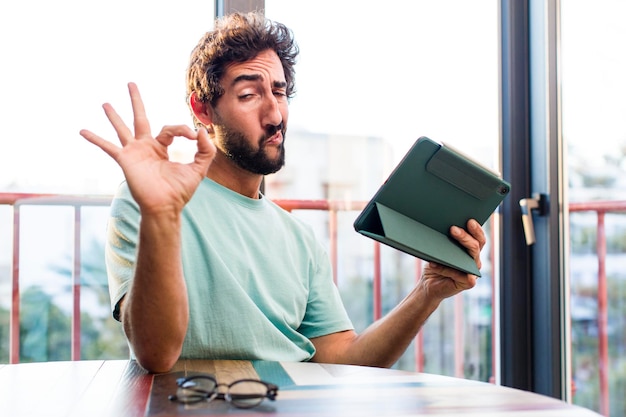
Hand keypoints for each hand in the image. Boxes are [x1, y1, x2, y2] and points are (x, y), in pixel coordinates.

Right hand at [79, 82, 215, 214]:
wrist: (165, 207)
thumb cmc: (180, 191)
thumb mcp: (199, 168)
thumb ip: (205, 150)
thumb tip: (201, 130)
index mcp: (162, 148)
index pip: (170, 129)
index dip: (183, 129)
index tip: (192, 135)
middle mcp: (146, 147)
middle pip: (140, 118)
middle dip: (136, 101)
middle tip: (131, 83)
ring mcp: (134, 152)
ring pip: (122, 128)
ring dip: (113, 116)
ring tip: (105, 103)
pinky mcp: (125, 160)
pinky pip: (108, 147)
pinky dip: (95, 139)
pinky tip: (82, 131)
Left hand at [419, 219, 485, 300]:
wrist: (428, 284)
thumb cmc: (434, 263)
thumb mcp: (438, 248)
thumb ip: (444, 238)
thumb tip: (441, 224)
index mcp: (470, 250)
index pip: (478, 237)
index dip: (476, 229)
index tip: (469, 220)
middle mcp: (474, 260)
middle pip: (476, 246)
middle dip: (465, 236)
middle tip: (453, 228)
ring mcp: (473, 272)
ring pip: (471, 259)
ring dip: (458, 249)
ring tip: (444, 244)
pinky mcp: (469, 283)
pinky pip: (459, 274)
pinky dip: (445, 269)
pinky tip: (433, 264)